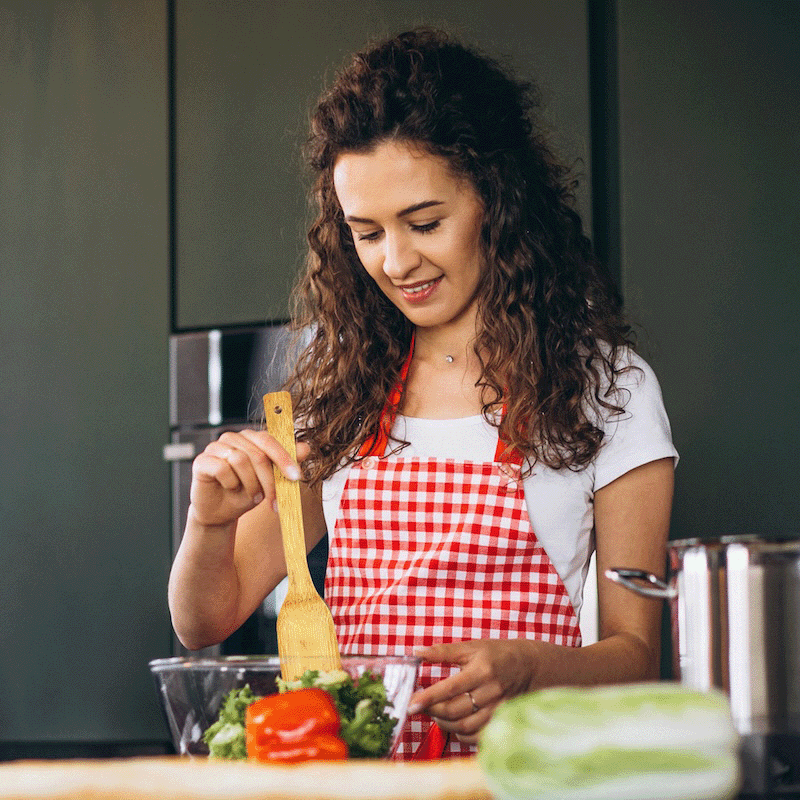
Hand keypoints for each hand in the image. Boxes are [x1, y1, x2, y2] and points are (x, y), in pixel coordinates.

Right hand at [189, 429, 308, 528]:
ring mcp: (215, 447)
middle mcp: (233, 438)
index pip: (270, 441)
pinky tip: (230, 489)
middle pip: (258, 454)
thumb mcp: (271, 480)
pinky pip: (222, 468)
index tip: (296, 477)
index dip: (284, 458)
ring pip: (241, 460)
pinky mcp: (201, 461)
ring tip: (253, 497)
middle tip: (273, 501)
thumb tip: (306, 447)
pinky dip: (231, 483)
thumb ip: (287, 463)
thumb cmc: (247, 493)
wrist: (221, 513)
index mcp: (251, 438)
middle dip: (269, 481)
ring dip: (251, 485)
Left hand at [408, 639, 539, 744]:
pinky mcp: (502, 721)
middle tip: (419, 705)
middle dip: (432, 711)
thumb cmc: (497, 654)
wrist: (529, 666)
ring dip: (443, 723)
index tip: (411, 703)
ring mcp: (498, 709)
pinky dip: (459, 734)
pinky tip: (452, 722)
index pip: (450, 688)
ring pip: (464, 726)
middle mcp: (491, 691)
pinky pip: (476, 736)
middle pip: (454, 711)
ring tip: (434, 712)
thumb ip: (443, 651)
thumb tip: (416, 653)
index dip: (428, 698)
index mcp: (481, 670)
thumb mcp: (471, 647)